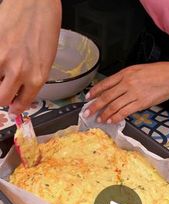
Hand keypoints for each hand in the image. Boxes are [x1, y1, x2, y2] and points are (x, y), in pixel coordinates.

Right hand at [0, 0, 61, 114]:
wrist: (36, 3)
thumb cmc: (43, 28)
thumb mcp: (45, 62)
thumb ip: (32, 80)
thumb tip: (20, 94)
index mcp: (37, 77)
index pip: (21, 104)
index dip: (15, 108)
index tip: (12, 109)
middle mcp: (19, 71)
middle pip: (1, 99)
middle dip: (2, 99)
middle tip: (3, 92)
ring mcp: (2, 59)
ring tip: (2, 74)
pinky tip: (1, 61)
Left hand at [85, 62, 168, 122]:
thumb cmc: (157, 73)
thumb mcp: (138, 70)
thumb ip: (125, 79)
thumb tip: (115, 89)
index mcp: (125, 73)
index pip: (105, 83)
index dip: (95, 91)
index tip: (88, 97)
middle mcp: (127, 83)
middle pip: (106, 96)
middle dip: (95, 105)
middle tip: (87, 112)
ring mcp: (133, 93)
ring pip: (114, 105)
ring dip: (104, 114)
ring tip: (99, 119)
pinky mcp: (140, 103)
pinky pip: (124, 112)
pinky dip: (116, 117)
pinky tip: (111, 120)